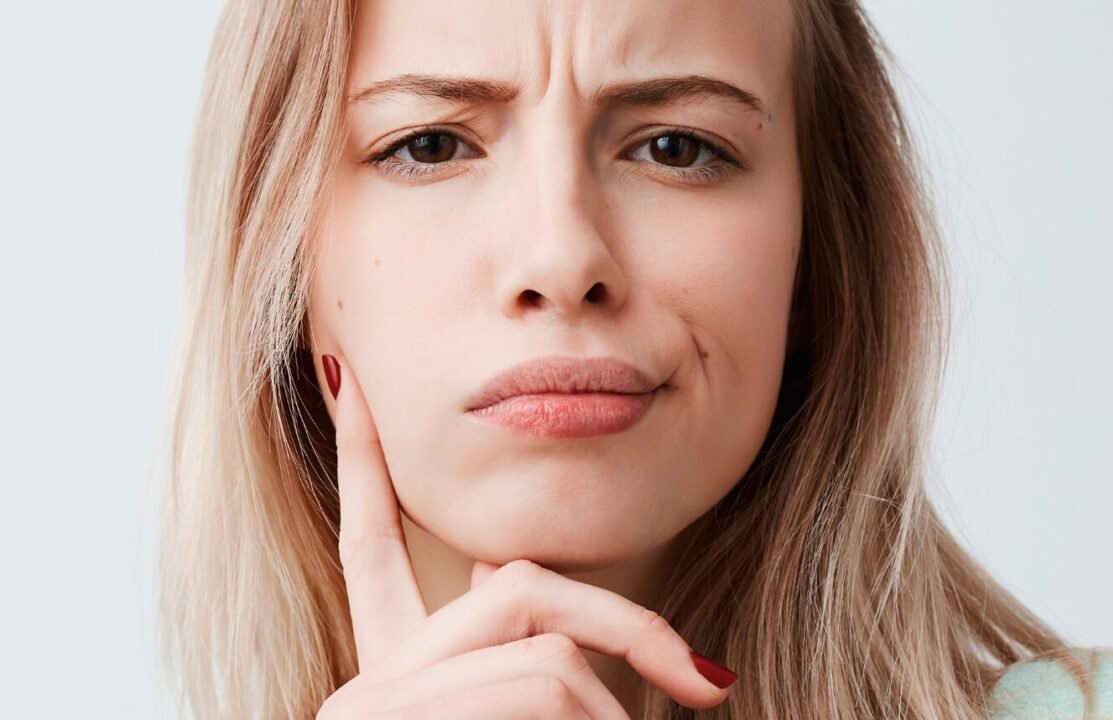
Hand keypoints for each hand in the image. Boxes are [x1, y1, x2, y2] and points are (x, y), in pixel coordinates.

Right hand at [315, 355, 735, 718]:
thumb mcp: (507, 713)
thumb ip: (510, 648)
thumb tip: (547, 617)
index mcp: (389, 670)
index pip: (369, 542)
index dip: (361, 459)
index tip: (346, 375)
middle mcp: (370, 683)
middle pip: (512, 583)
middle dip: (621, 620)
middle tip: (703, 682)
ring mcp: (381, 704)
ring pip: (547, 635)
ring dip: (614, 705)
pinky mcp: (401, 716)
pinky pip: (551, 673)